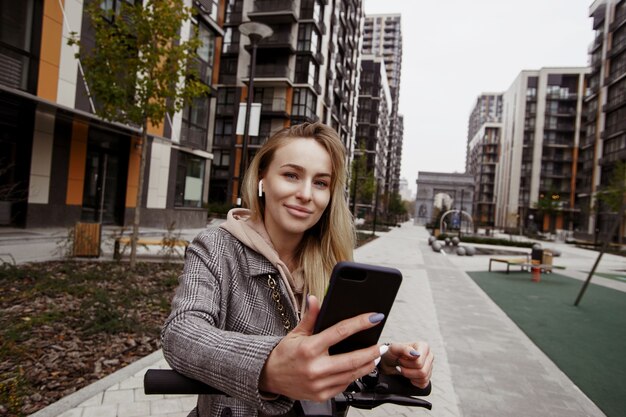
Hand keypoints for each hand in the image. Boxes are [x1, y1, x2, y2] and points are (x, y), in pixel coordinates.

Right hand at [259, 295, 387, 401]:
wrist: (269, 377)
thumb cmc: (284, 354)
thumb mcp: (295, 333)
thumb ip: (310, 317)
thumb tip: (316, 299)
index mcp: (309, 348)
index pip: (340, 332)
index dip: (360, 323)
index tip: (374, 318)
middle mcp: (315, 368)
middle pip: (352, 359)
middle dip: (371, 351)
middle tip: (382, 345)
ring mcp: (319, 384)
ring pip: (352, 374)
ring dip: (367, 364)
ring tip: (375, 356)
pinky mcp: (322, 395)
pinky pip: (344, 385)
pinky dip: (354, 376)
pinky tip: (358, 368)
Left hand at [379, 341, 432, 388]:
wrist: (390, 362)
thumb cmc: (393, 353)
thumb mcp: (394, 348)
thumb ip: (404, 349)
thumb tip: (416, 354)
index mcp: (424, 347)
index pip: (419, 362)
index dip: (406, 363)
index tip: (400, 359)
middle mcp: (429, 356)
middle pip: (422, 371)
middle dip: (407, 371)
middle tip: (401, 365)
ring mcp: (429, 366)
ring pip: (423, 378)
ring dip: (410, 376)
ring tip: (404, 369)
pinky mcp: (428, 376)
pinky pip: (424, 384)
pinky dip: (414, 382)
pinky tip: (409, 375)